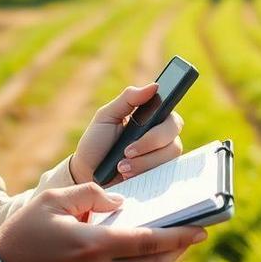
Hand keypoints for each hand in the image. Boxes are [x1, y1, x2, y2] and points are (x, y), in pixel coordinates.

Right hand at [0, 182, 206, 261]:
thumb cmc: (22, 233)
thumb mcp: (53, 199)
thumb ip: (91, 194)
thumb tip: (121, 202)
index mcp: (94, 246)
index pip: (150, 241)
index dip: (179, 236)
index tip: (201, 230)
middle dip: (176, 251)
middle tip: (191, 237)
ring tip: (167, 245)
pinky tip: (134, 257)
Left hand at [70, 83, 184, 184]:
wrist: (87, 173)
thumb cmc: (97, 142)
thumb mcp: (107, 116)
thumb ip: (128, 98)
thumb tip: (154, 86)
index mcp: (151, 118)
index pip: (170, 110)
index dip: (166, 112)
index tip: (148, 121)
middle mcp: (162, 136)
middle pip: (173, 133)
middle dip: (149, 142)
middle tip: (126, 151)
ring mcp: (162, 157)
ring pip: (169, 154)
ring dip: (143, 161)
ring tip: (121, 166)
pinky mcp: (159, 175)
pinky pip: (163, 173)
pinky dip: (143, 173)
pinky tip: (127, 175)